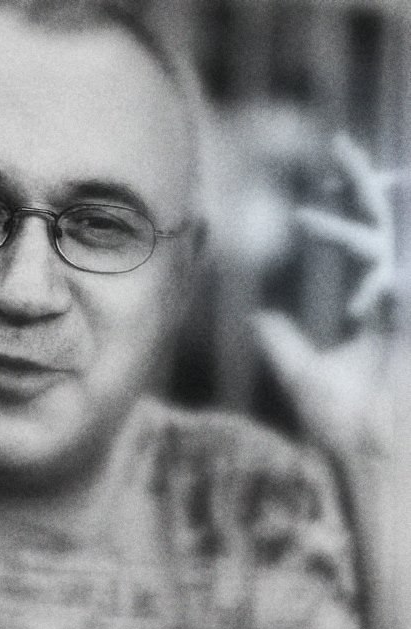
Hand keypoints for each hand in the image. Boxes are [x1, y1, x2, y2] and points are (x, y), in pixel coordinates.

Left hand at [253, 133, 393, 455]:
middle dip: (363, 188)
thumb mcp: (304, 375)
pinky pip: (402, 272)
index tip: (318, 185)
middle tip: (339, 149)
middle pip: (382, 229)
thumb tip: (255, 315)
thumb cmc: (346, 425)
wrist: (376, 457)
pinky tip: (386, 212)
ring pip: (398, 237)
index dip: (340, 215)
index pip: (360, 246)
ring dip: (376, 200)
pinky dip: (393, 252)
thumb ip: (283, 343)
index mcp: (375, 305)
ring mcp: (410, 303)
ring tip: (350, 161)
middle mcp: (397, 296)